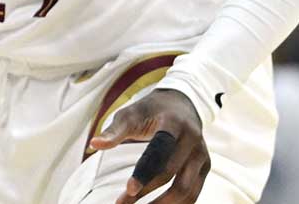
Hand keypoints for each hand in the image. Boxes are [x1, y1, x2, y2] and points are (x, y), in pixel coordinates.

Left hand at [88, 89, 208, 203]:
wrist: (180, 105)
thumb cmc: (149, 111)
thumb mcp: (129, 115)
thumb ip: (113, 132)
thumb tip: (94, 144)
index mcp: (173, 124)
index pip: (160, 152)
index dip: (145, 173)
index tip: (128, 190)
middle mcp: (193, 141)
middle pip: (172, 175)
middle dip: (147, 192)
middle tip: (122, 203)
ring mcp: (202, 155)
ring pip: (186, 190)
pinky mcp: (205, 167)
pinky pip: (194, 192)